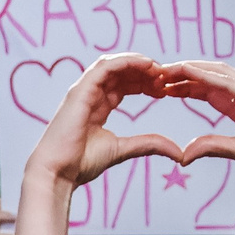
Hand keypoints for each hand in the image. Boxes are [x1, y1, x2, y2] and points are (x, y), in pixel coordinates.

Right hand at [21, 53, 183, 190]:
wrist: (57, 172)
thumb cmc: (81, 164)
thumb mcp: (123, 149)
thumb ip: (148, 144)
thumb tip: (178, 152)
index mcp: (97, 107)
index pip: (123, 85)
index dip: (145, 83)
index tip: (165, 90)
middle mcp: (89, 94)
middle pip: (121, 72)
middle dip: (144, 72)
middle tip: (166, 78)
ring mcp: (83, 90)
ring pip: (113, 64)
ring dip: (137, 63)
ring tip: (158, 69)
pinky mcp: (80, 90)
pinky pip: (105, 66)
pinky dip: (127, 61)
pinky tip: (146, 65)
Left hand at [158, 62, 234, 193]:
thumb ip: (212, 147)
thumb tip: (184, 154)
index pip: (206, 89)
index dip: (184, 86)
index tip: (161, 87)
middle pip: (209, 76)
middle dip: (183, 73)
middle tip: (157, 73)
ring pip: (219, 73)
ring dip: (193, 69)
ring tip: (169, 68)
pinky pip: (232, 84)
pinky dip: (210, 77)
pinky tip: (192, 74)